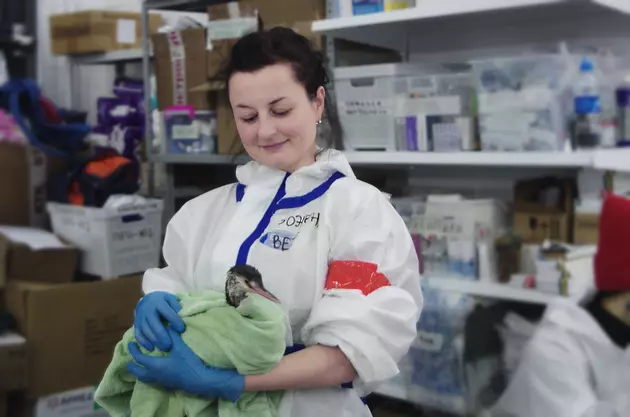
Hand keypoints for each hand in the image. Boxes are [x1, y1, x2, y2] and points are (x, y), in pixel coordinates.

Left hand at [127, 328, 244, 401]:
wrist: (199, 380)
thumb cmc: (188, 363)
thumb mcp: (180, 347)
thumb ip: (172, 335)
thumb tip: (167, 324)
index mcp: (155, 365)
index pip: (139, 358)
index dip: (133, 351)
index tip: (130, 344)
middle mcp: (155, 375)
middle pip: (138, 372)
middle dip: (132, 366)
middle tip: (129, 361)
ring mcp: (161, 381)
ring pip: (145, 378)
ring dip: (140, 372)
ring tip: (139, 367)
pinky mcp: (168, 384)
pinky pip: (152, 380)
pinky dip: (148, 376)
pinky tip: (154, 371)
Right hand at [134, 292, 185, 351]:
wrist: (148, 300)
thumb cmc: (163, 301)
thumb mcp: (171, 299)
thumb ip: (177, 306)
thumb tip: (182, 316)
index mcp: (158, 302)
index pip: (167, 312)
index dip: (175, 321)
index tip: (182, 329)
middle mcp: (147, 310)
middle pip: (154, 325)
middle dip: (163, 336)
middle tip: (170, 345)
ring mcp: (140, 317)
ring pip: (146, 331)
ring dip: (155, 341)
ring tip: (164, 348)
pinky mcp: (136, 324)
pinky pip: (138, 335)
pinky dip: (144, 342)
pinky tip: (151, 348)